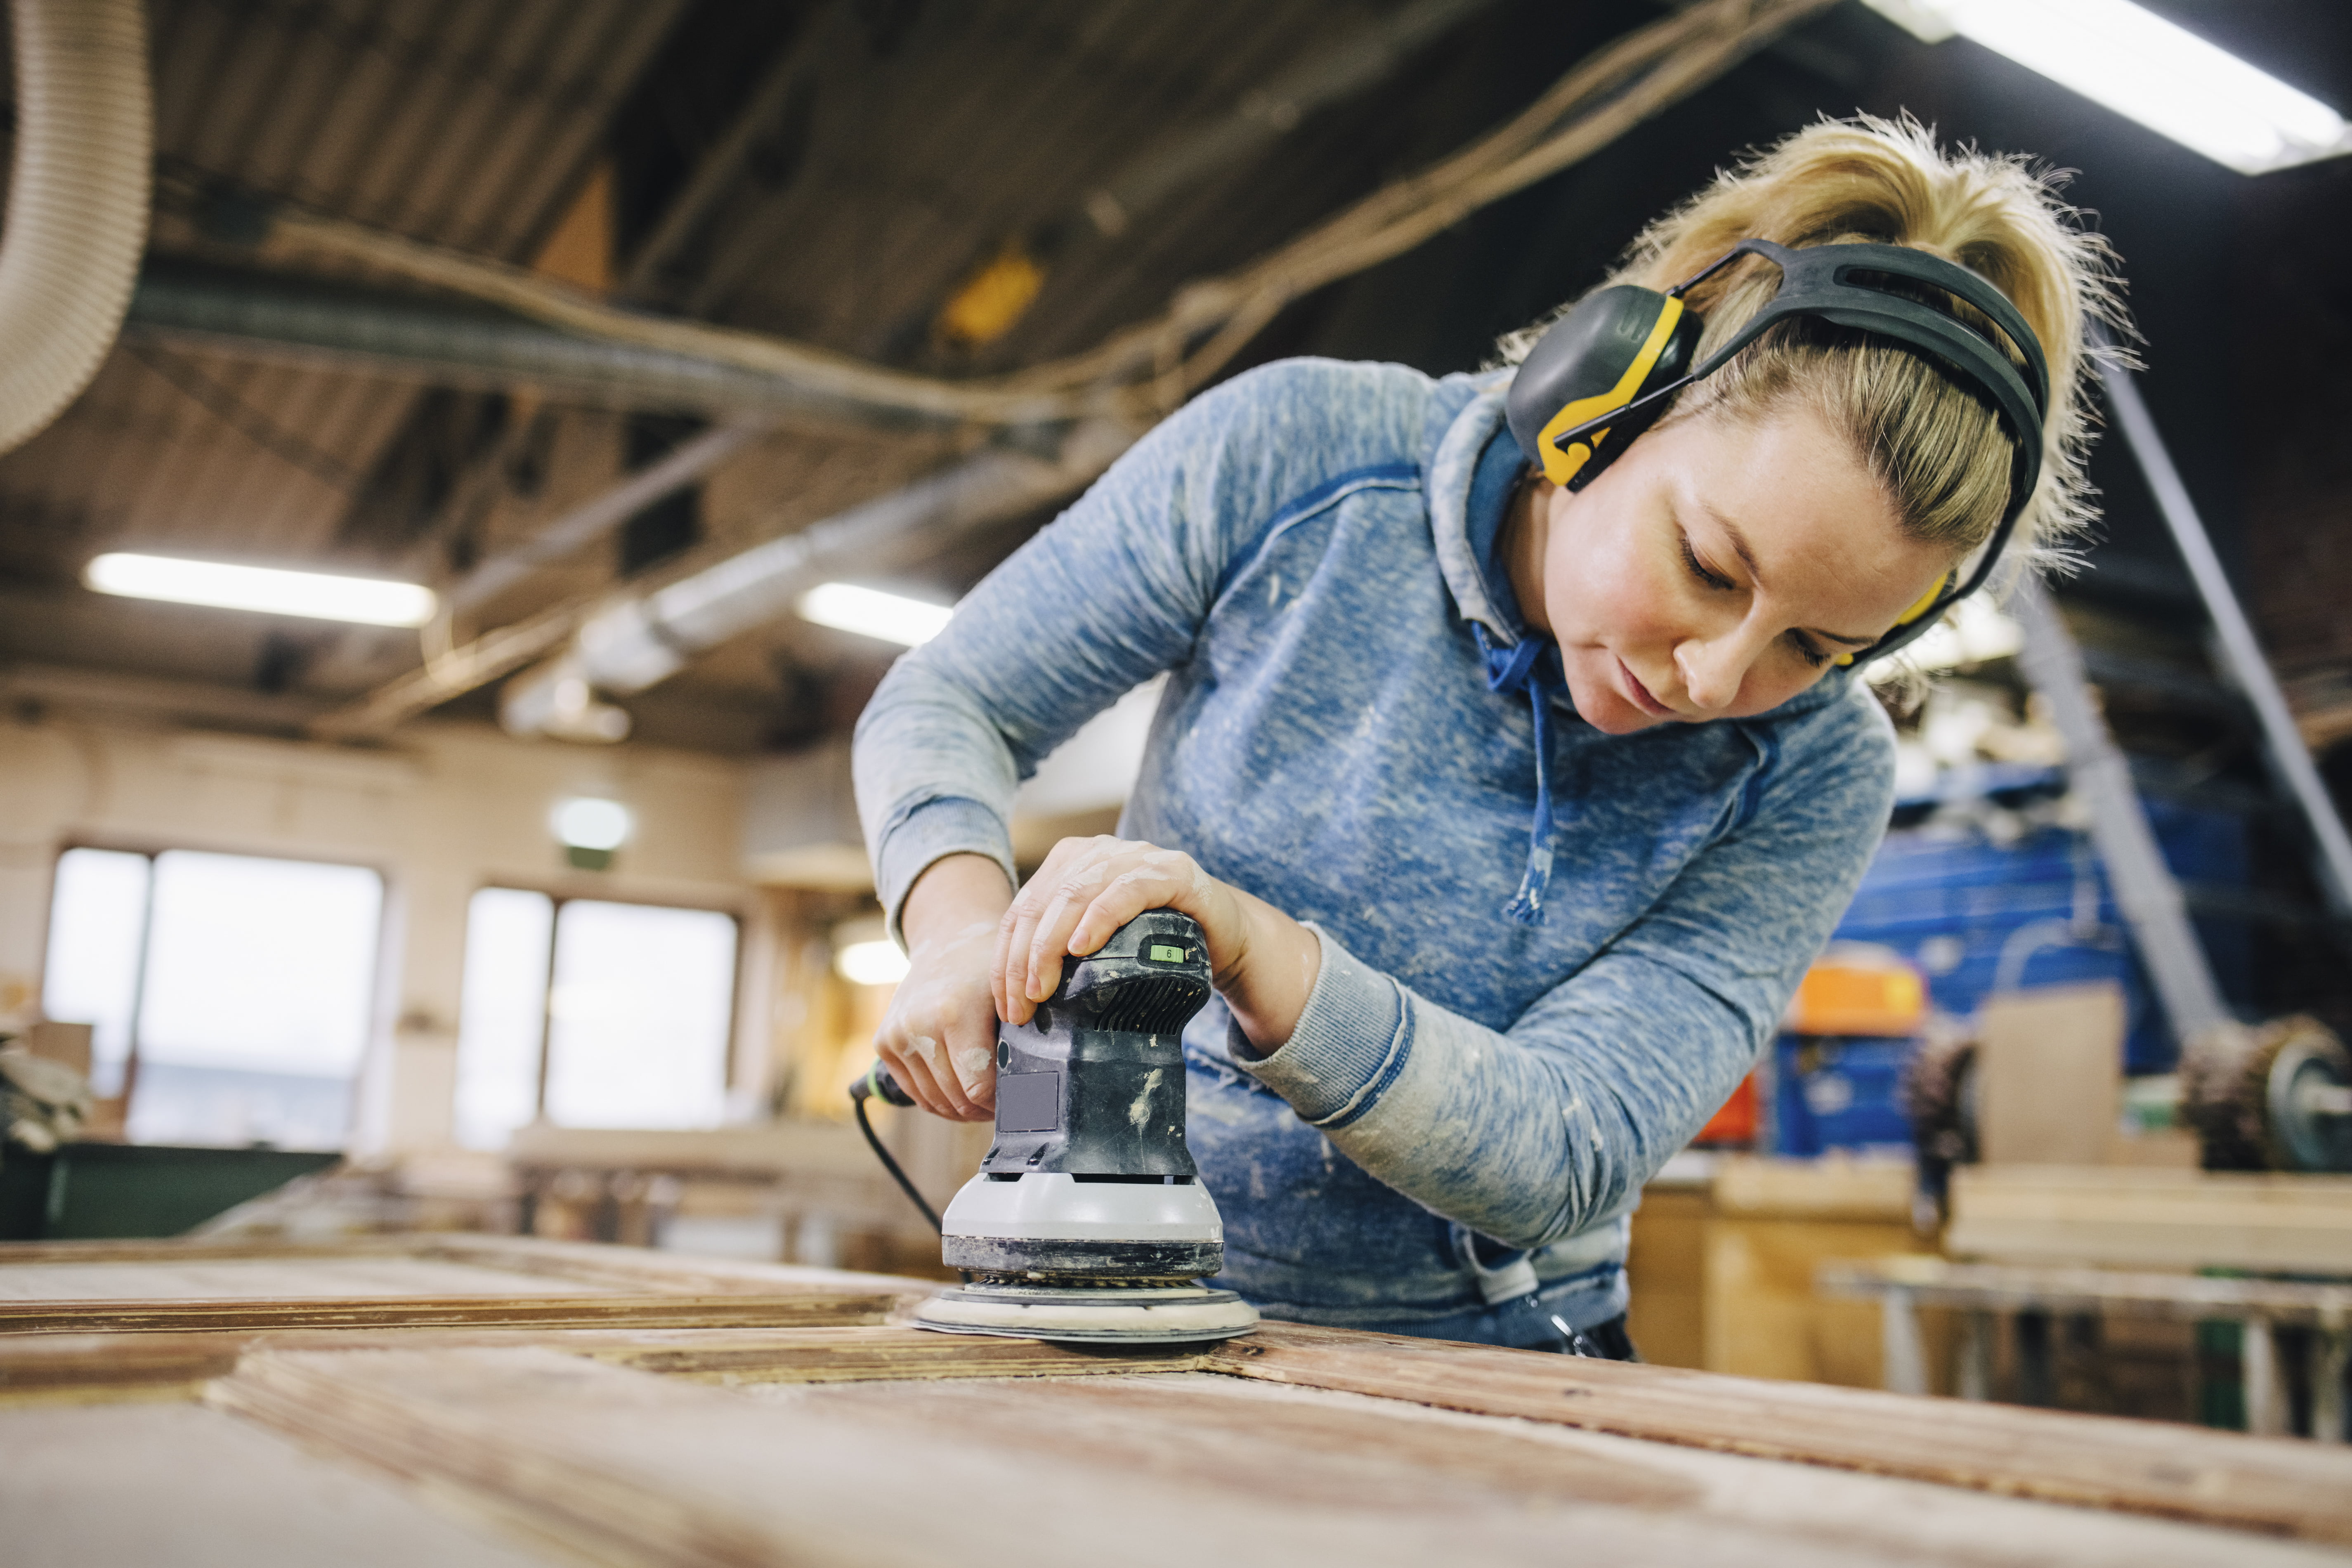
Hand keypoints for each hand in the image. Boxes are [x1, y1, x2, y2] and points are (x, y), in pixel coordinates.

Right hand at [874, 855, 1011, 1122]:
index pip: (978, 1086)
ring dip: (962, 1109)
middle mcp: (918, 1025)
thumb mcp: (1013, 995)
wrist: (947, 942)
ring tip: (985, 1101)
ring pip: (935, 1102)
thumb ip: (1023, 1039)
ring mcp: (896, 1035)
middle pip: (957, 1098)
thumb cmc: (988, 970)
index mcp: (954, 1013)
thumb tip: (1038, 1091)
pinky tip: (961, 1093)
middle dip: (984, 1108)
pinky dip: (939, 1100)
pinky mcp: (884, 1043)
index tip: (1019, 1099)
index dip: (1001, 1101)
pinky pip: (915, 1093)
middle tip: (1007, 1104)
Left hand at [992, 835, 1319, 1050]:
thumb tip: (1013, 1003)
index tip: (1006, 1007)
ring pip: (1076, 893)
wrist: (1223, 935)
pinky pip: (1127, 889)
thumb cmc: (1155, 943)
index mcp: (1070, 862)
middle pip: (1042, 902)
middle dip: (1023, 959)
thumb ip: (1060, 953)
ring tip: (1042, 987)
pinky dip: (1100, 917)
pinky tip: (1082, 946)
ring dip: (1051, 944)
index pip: (1023, 910)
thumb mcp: (1099, 947)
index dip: (1006, 959)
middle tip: (1021, 1008)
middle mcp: (1099, 851)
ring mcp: (1136, 856)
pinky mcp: (1172, 872)